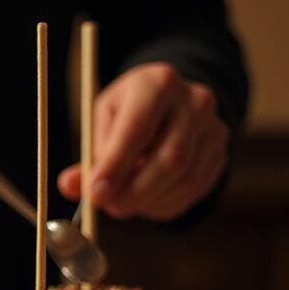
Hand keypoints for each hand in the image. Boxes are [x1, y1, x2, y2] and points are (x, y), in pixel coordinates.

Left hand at [58, 62, 229, 220]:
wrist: (171, 102)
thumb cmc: (128, 111)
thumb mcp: (102, 121)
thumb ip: (88, 155)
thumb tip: (69, 185)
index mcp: (158, 83)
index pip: (137, 130)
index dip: (115, 166)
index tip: (95, 194)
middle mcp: (195, 101)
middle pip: (170, 158)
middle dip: (134, 191)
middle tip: (107, 206)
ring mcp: (214, 127)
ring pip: (184, 179)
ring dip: (148, 200)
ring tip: (122, 200)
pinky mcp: (219, 153)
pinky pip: (193, 190)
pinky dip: (164, 202)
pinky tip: (146, 198)